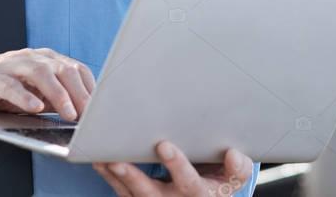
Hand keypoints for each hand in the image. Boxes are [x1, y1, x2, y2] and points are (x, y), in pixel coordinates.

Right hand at [0, 47, 95, 121]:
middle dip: (79, 92)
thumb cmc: (10, 90)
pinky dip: (25, 96)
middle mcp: (33, 58)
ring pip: (40, 73)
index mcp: (48, 60)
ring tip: (68, 113)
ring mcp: (13, 65)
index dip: (90, 88)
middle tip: (88, 114)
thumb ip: (59, 100)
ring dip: (58, 94)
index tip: (101, 109)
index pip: (77, 69)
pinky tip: (35, 107)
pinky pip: (11, 85)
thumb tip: (84, 115)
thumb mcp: (38, 94)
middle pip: (63, 69)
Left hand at [93, 141, 252, 195]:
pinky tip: (98, 160)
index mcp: (199, 194)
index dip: (176, 165)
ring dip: (114, 177)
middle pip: (150, 193)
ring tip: (100, 158)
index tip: (163, 145)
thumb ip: (237, 167)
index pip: (187, 182)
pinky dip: (109, 176)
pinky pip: (121, 191)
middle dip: (134, 177)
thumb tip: (232, 154)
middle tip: (118, 161)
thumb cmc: (218, 180)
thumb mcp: (234, 177)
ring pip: (130, 193)